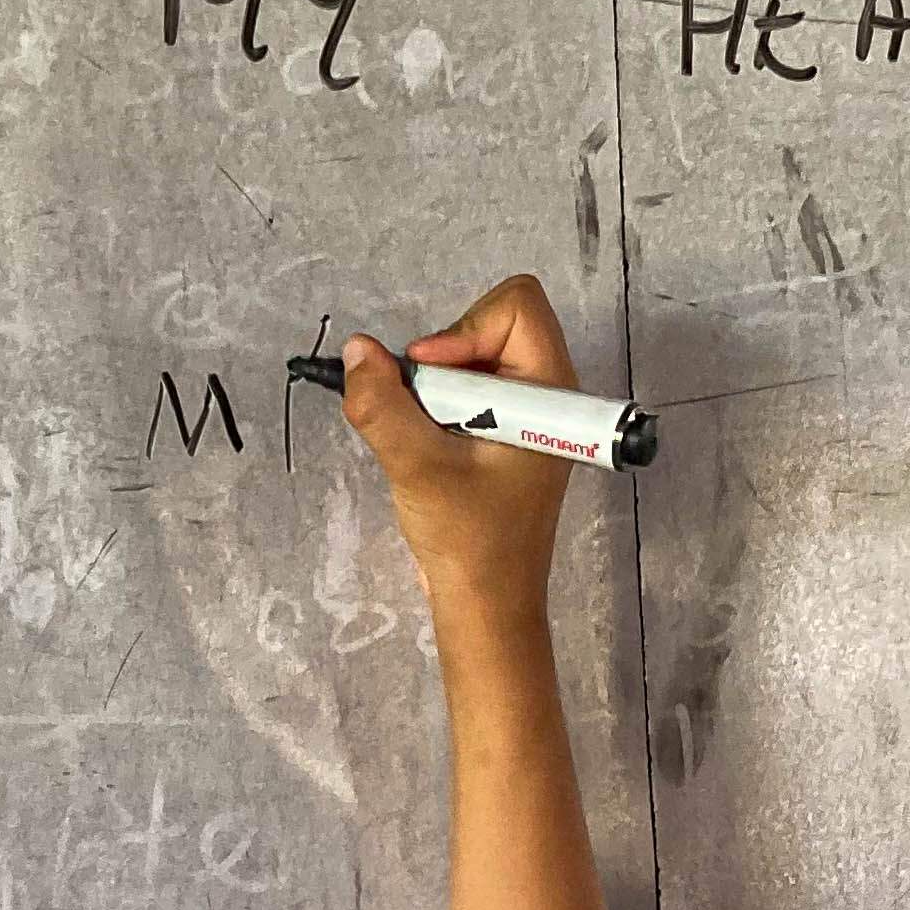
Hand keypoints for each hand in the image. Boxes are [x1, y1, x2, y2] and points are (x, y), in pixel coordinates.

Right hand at [340, 272, 580, 636]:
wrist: (487, 603)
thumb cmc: (469, 540)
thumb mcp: (417, 467)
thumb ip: (382, 405)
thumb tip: (358, 351)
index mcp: (550, 390)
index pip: (516, 306)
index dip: (464, 330)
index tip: (431, 380)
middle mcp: (546, 391)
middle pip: (491, 324)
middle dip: (443, 359)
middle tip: (424, 413)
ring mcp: (527, 412)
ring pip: (471, 357)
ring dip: (434, 388)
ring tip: (425, 439)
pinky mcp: (505, 431)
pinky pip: (465, 387)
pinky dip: (436, 406)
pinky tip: (428, 448)